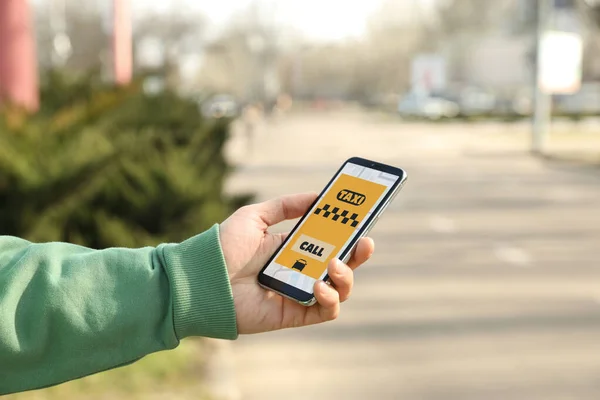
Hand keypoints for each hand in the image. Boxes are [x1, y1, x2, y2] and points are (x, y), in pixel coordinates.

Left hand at [219, 192, 374, 333]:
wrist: (200, 279)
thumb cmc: (223, 247)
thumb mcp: (255, 216)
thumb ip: (285, 205)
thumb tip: (317, 196)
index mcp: (294, 247)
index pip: (330, 240)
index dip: (348, 231)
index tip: (363, 218)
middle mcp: (300, 270)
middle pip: (341, 264)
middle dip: (358, 254)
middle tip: (365, 241)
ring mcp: (299, 292)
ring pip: (339, 289)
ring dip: (346, 277)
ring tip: (335, 264)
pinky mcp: (294, 313)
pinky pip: (325, 311)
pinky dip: (330, 299)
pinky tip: (319, 285)